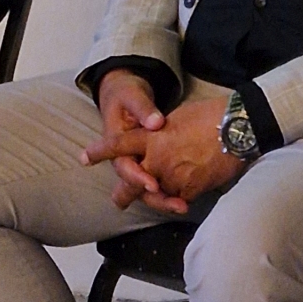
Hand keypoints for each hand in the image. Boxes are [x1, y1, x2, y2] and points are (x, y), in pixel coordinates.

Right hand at [83, 70, 171, 210]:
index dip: (138, 178)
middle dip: (156, 198)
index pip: (125, 166)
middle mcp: (126, 156)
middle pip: (136, 186)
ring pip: (148, 187)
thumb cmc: (126, 96)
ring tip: (184, 206)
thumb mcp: (132, 96)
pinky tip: (186, 200)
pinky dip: (171, 191)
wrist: (125, 95)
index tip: (154, 184)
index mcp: (116, 142)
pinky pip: (159, 181)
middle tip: (177, 206)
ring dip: (165, 199)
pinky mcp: (152, 162)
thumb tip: (155, 123)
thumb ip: (143, 109)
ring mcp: (139, 161)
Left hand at [85, 95, 243, 214]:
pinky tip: (180, 200)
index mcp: (151, 137)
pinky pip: (178, 200)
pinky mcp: (191, 190)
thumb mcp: (176, 118)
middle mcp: (157, 159)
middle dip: (125, 192)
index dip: (100, 152)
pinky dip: (178, 200)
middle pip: (133, 181)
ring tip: (157, 200)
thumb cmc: (208, 116)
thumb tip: (157, 140)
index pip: (118, 145)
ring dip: (157, 197)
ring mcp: (173, 177)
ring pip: (157, 194)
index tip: (85, 157)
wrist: (236, 128)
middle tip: (118, 201)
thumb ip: (160, 133)